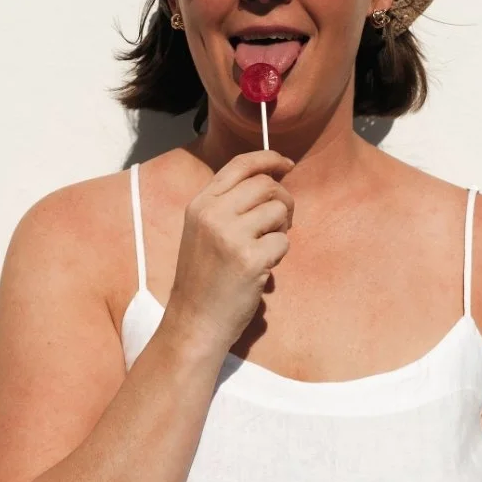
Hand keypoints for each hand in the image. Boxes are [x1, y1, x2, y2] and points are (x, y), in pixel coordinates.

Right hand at [162, 150, 294, 361]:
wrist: (194, 322)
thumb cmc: (204, 279)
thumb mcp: (203, 232)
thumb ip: (229, 205)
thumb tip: (270, 181)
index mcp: (200, 204)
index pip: (240, 165)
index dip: (268, 159)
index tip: (287, 164)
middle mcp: (213, 214)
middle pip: (265, 185)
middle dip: (284, 200)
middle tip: (283, 221)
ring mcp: (231, 235)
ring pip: (279, 210)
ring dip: (282, 229)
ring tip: (265, 248)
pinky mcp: (250, 259)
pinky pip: (283, 242)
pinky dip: (279, 255)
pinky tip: (262, 269)